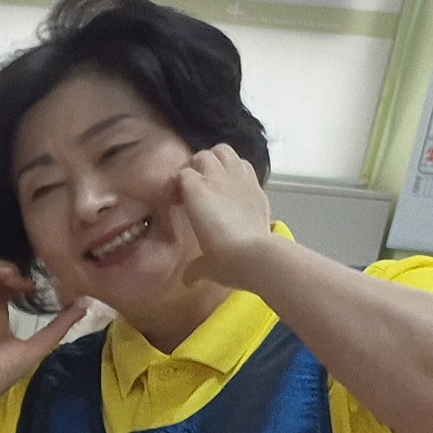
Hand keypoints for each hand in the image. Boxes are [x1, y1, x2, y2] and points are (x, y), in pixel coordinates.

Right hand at [0, 260, 88, 413]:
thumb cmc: (1, 372)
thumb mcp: (38, 345)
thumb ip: (60, 326)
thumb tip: (85, 306)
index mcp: (1, 319)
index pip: (14, 291)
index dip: (31, 282)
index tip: (52, 282)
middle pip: (3, 279)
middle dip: (23, 272)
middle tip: (42, 275)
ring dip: (10, 269)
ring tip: (25, 278)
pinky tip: (11, 275)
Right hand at [165, 144, 278, 288]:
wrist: (256, 255)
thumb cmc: (224, 259)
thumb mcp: (204, 266)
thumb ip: (194, 268)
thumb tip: (188, 280)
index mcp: (195, 190)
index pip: (180, 175)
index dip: (175, 186)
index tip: (175, 202)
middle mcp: (216, 178)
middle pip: (202, 156)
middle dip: (196, 167)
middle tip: (195, 186)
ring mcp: (240, 179)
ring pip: (224, 151)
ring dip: (217, 160)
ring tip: (214, 177)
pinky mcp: (257, 186)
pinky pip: (244, 165)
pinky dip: (237, 169)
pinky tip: (235, 185)